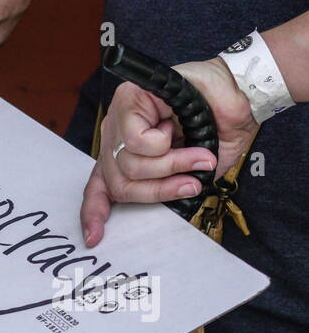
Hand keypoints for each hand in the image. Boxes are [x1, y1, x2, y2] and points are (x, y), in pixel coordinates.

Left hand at [81, 57, 257, 247]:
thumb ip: (171, 188)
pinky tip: (175, 127)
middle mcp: (116, 137)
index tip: (94, 238)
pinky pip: (137, 142)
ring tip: (196, 156)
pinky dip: (164, 144)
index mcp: (124, 155)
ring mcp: (119, 117)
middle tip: (190, 184)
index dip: (94, 214)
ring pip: (129, 163)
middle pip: (119, 182)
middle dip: (158, 190)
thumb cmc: (216, 130)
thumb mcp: (192, 173)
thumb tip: (165, 207)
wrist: (239, 94)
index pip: (98, 188)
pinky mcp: (127, 100)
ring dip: (170, 165)